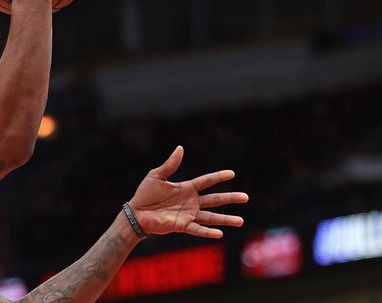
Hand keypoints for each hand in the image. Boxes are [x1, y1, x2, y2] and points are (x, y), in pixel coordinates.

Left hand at [129, 146, 248, 238]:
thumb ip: (170, 164)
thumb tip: (180, 148)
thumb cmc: (145, 194)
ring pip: (211, 217)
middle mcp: (191, 202)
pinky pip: (197, 229)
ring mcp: (188, 215)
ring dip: (225, 219)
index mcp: (186, 188)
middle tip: (246, 197)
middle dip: (230, 198)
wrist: (136, 212)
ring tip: (241, 221)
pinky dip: (208, 232)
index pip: (206, 181)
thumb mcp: (157, 175)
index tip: (232, 173)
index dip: (219, 177)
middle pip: (214, 200)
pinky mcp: (182, 226)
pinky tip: (220, 233)